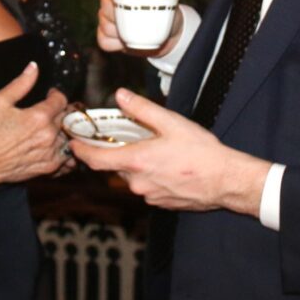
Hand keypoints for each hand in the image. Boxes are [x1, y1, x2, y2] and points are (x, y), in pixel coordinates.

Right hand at [0, 64, 71, 184]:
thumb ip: (21, 84)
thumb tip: (34, 67)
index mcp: (39, 116)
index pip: (62, 100)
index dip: (56, 95)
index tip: (50, 96)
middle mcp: (49, 134)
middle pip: (68, 117)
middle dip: (62, 112)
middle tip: (53, 112)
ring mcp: (51, 151)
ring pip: (70, 136)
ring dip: (65, 131)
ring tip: (55, 128)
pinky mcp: (50, 166)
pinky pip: (68, 156)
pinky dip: (66, 150)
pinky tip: (57, 145)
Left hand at [70, 88, 269, 217]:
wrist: (225, 181)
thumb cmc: (201, 152)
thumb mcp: (171, 123)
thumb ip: (142, 109)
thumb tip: (121, 95)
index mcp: (136, 161)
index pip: (96, 160)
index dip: (81, 151)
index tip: (74, 143)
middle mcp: (138, 183)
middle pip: (114, 168)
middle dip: (115, 153)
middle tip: (124, 138)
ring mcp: (149, 196)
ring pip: (131, 178)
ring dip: (134, 165)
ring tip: (152, 149)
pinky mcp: (161, 203)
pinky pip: (146, 188)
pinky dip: (149, 176)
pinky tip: (166, 165)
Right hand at [97, 0, 182, 56]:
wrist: (164, 35)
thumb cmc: (166, 15)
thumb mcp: (168, 6)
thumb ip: (158, 6)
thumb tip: (144, 14)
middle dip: (114, 13)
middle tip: (131, 22)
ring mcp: (108, 14)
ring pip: (103, 22)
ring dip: (117, 32)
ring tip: (134, 34)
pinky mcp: (105, 32)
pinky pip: (103, 39)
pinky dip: (114, 44)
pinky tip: (124, 43)